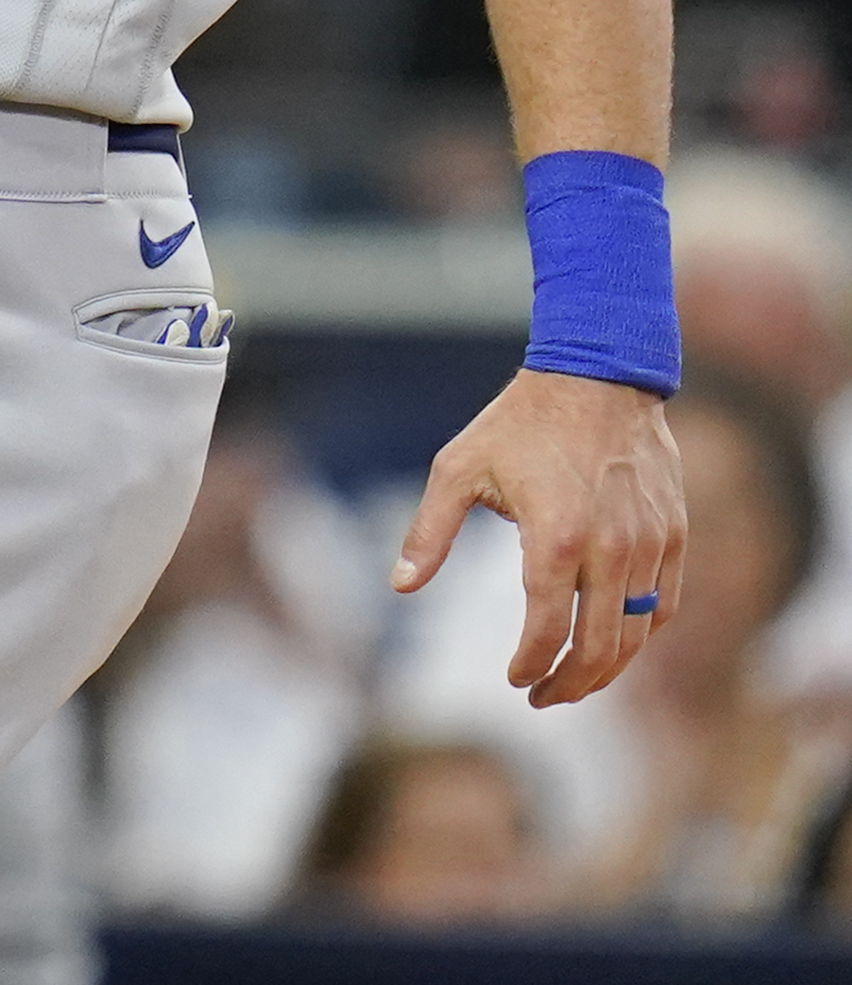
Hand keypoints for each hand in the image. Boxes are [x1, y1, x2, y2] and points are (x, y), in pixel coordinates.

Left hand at [392, 367, 685, 707]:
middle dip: (570, 683)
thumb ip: (430, 532)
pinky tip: (614, 641)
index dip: (530, 664)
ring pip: (638, 634)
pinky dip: (642, 634)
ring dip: (607, 669)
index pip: (548, 630)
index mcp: (555, 538)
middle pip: (599, 647)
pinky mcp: (674, 534)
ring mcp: (650, 544)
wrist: (597, 377)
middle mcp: (611, 550)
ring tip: (574, 680)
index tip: (514, 679)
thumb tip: (399, 586)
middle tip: (542, 697)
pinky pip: (665, 604)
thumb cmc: (519, 423)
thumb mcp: (458, 468)